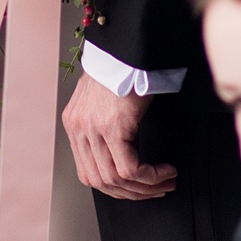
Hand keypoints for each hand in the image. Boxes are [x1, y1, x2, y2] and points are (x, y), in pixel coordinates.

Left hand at [61, 71, 176, 199]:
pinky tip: (165, 171)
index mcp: (74, 123)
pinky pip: (129, 168)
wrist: (129, 48)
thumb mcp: (103, 98)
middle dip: (132, 193)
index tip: (136, 188)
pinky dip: (150, 176)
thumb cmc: (122, 67)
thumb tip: (121, 150)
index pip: (88, 172)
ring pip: (115, 179)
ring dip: (145, 188)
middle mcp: (78, 128)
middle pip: (100, 181)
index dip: (114, 187)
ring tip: (165, 182)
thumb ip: (102, 124)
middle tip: (156, 190)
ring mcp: (92, 129)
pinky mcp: (113, 127)